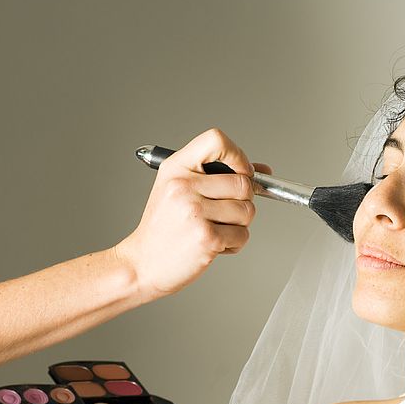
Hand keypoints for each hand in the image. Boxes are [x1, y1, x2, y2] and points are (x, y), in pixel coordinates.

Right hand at [114, 127, 272, 302]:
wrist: (142, 263)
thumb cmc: (164, 228)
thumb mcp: (180, 190)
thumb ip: (219, 175)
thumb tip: (262, 171)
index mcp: (176, 169)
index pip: (216, 140)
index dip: (238, 155)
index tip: (242, 171)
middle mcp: (183, 186)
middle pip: (244, 183)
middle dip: (243, 201)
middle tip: (224, 211)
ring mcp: (195, 212)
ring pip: (248, 211)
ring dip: (239, 225)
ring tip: (215, 229)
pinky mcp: (207, 238)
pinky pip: (243, 236)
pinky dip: (234, 244)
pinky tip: (213, 244)